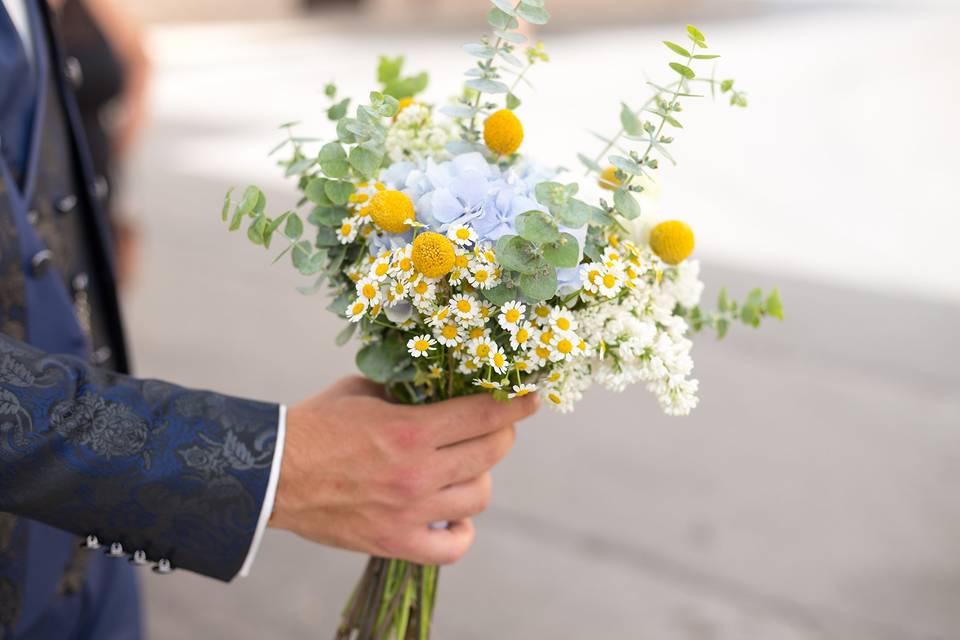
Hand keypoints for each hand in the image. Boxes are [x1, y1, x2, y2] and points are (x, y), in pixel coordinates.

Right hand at [271, 376, 538, 564]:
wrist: (272, 473)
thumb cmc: (316, 423)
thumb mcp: (364, 390)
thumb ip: (407, 391)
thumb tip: (441, 386)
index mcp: (412, 429)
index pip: (486, 415)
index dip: (517, 405)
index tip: (532, 398)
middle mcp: (418, 472)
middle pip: (491, 454)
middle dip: (502, 435)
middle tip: (495, 429)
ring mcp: (411, 511)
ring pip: (479, 497)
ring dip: (479, 478)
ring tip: (463, 469)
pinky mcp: (396, 541)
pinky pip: (453, 548)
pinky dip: (462, 532)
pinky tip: (453, 516)